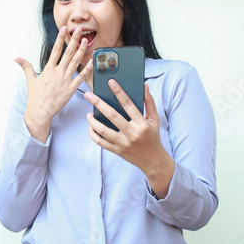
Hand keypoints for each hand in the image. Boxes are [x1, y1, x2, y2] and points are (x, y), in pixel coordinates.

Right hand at [15, 26, 92, 142]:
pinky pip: (81, 77)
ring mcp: (65, 80)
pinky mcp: (71, 89)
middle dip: (73, 40)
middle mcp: (58, 72)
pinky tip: (92, 62)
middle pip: (68, 53)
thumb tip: (17, 58)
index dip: (60, 38)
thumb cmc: (35, 97)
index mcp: (48, 69)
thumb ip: (26, 67)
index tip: (64, 29)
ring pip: (75, 62)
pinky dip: (87, 69)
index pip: (56, 50)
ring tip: (85, 41)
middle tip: (78, 30)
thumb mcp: (30, 80)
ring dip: (81, 51)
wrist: (40, 111)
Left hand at [84, 80, 174, 198]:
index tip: (110, 82)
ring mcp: (123, 143)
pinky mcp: (117, 151)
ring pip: (103, 130)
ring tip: (88, 114)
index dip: (119, 91)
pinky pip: (101, 142)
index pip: (128, 104)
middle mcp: (132, 133)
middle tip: (88, 95)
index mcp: (142, 124)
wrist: (153, 161)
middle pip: (112, 115)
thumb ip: (149, 102)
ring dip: (92, 121)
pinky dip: (93, 134)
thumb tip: (144, 86)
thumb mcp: (154, 119)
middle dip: (98, 103)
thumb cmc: (153, 137)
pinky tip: (91, 127)